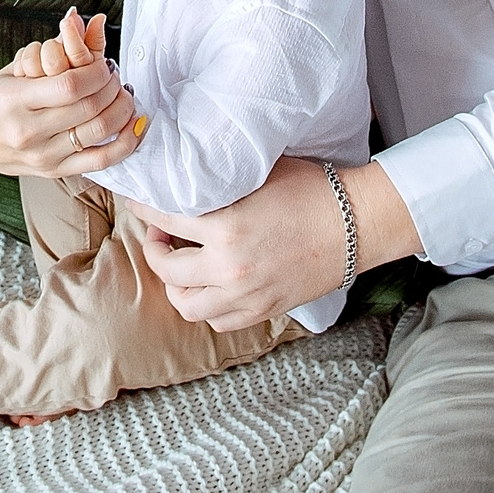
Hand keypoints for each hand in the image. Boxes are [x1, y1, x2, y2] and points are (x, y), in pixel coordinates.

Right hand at [0, 9, 142, 178]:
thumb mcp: (15, 68)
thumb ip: (52, 48)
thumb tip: (81, 18)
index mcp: (14, 99)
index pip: (70, 85)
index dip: (98, 71)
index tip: (103, 63)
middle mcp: (28, 132)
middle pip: (89, 107)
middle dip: (112, 86)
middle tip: (114, 75)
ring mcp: (42, 155)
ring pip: (99, 132)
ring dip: (122, 109)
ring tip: (122, 94)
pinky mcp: (54, 172)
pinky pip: (101, 161)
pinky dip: (125, 143)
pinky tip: (133, 124)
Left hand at [129, 156, 421, 330]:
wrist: (356, 223)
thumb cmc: (311, 189)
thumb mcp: (258, 173)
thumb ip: (219, 179)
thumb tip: (185, 171)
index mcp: (225, 227)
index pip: (162, 219)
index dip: (142, 209)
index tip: (137, 202)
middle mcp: (230, 267)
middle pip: (166, 269)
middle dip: (154, 250)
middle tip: (160, 235)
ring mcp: (246, 294)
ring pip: (186, 305)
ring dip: (176, 285)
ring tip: (181, 265)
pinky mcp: (263, 309)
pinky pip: (218, 321)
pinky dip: (206, 306)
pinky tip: (209, 286)